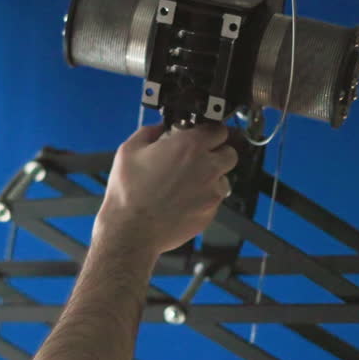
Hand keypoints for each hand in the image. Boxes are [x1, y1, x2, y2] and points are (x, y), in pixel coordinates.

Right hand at [96, 122, 237, 254]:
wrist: (131, 230)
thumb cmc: (129, 193)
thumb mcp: (129, 150)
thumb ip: (149, 132)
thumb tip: (158, 129)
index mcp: (190, 146)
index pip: (219, 129)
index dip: (209, 131)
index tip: (201, 135)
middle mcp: (207, 167)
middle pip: (230, 153)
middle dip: (216, 153)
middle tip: (198, 158)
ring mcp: (211, 192)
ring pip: (225, 178)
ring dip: (212, 177)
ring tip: (188, 182)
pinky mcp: (210, 213)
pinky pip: (215, 200)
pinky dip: (204, 198)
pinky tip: (183, 200)